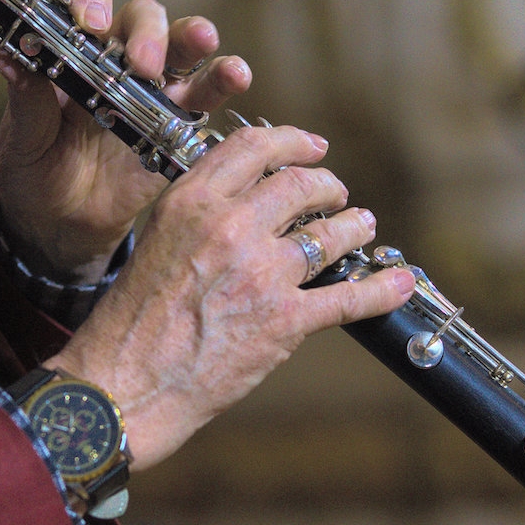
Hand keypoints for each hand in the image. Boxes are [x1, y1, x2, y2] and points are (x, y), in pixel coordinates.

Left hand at [0, 0, 250, 283]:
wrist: (59, 226)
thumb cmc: (33, 172)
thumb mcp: (21, 140)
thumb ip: (26, 100)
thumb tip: (10, 57)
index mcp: (70, 51)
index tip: (89, 21)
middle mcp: (114, 60)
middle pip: (141, 18)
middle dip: (147, 31)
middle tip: (142, 62)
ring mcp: (151, 91)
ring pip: (182, 49)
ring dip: (195, 38)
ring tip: (206, 40)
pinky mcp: (176, 126)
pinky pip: (204, 99)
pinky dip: (222, 83)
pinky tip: (235, 77)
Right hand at [44, 125, 415, 469]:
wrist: (124, 382)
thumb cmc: (132, 319)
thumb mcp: (157, 242)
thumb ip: (200, 214)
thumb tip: (246, 203)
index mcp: (192, 202)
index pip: (255, 147)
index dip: (293, 142)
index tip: (311, 148)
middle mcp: (230, 226)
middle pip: (301, 185)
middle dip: (328, 185)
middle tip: (336, 193)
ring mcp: (262, 272)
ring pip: (331, 233)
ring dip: (354, 226)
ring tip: (361, 225)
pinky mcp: (285, 320)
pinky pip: (349, 296)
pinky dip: (383, 289)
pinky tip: (400, 282)